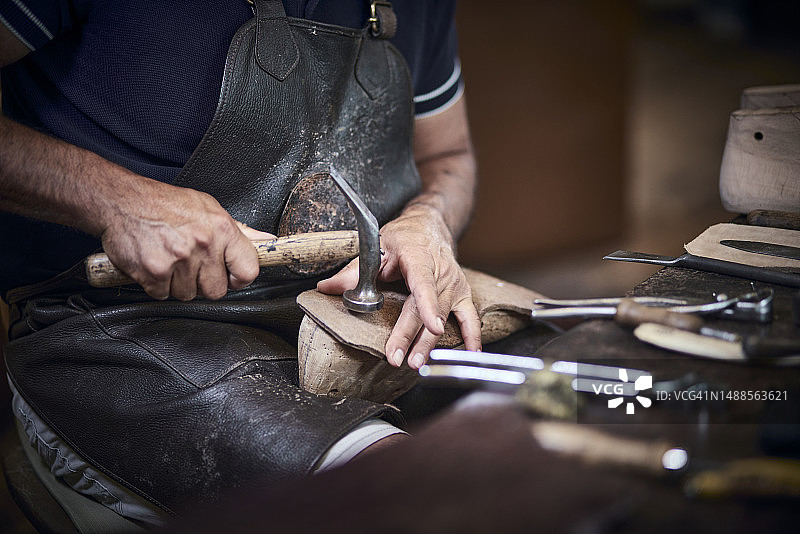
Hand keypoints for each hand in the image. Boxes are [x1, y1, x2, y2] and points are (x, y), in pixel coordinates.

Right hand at [99, 181, 273, 300]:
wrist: (121, 200)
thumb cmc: (165, 203)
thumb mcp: (208, 208)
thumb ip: (238, 230)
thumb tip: (266, 241)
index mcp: (221, 229)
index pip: (248, 270)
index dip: (240, 279)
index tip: (231, 277)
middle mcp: (203, 244)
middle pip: (216, 290)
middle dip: (203, 283)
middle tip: (191, 265)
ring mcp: (179, 259)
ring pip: (188, 294)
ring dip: (178, 284)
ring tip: (171, 260)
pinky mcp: (155, 271)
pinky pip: (163, 295)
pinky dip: (157, 285)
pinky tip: (156, 264)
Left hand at [317, 204, 481, 368]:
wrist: (431, 225)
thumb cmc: (404, 237)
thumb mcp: (376, 247)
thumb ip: (354, 271)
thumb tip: (326, 288)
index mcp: (419, 257)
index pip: (424, 284)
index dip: (429, 306)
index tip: (432, 327)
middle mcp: (441, 271)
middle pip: (427, 308)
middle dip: (413, 337)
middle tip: (398, 358)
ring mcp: (455, 284)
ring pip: (445, 318)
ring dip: (431, 343)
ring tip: (417, 363)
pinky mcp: (463, 294)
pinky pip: (470, 317)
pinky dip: (472, 336)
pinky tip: (471, 353)